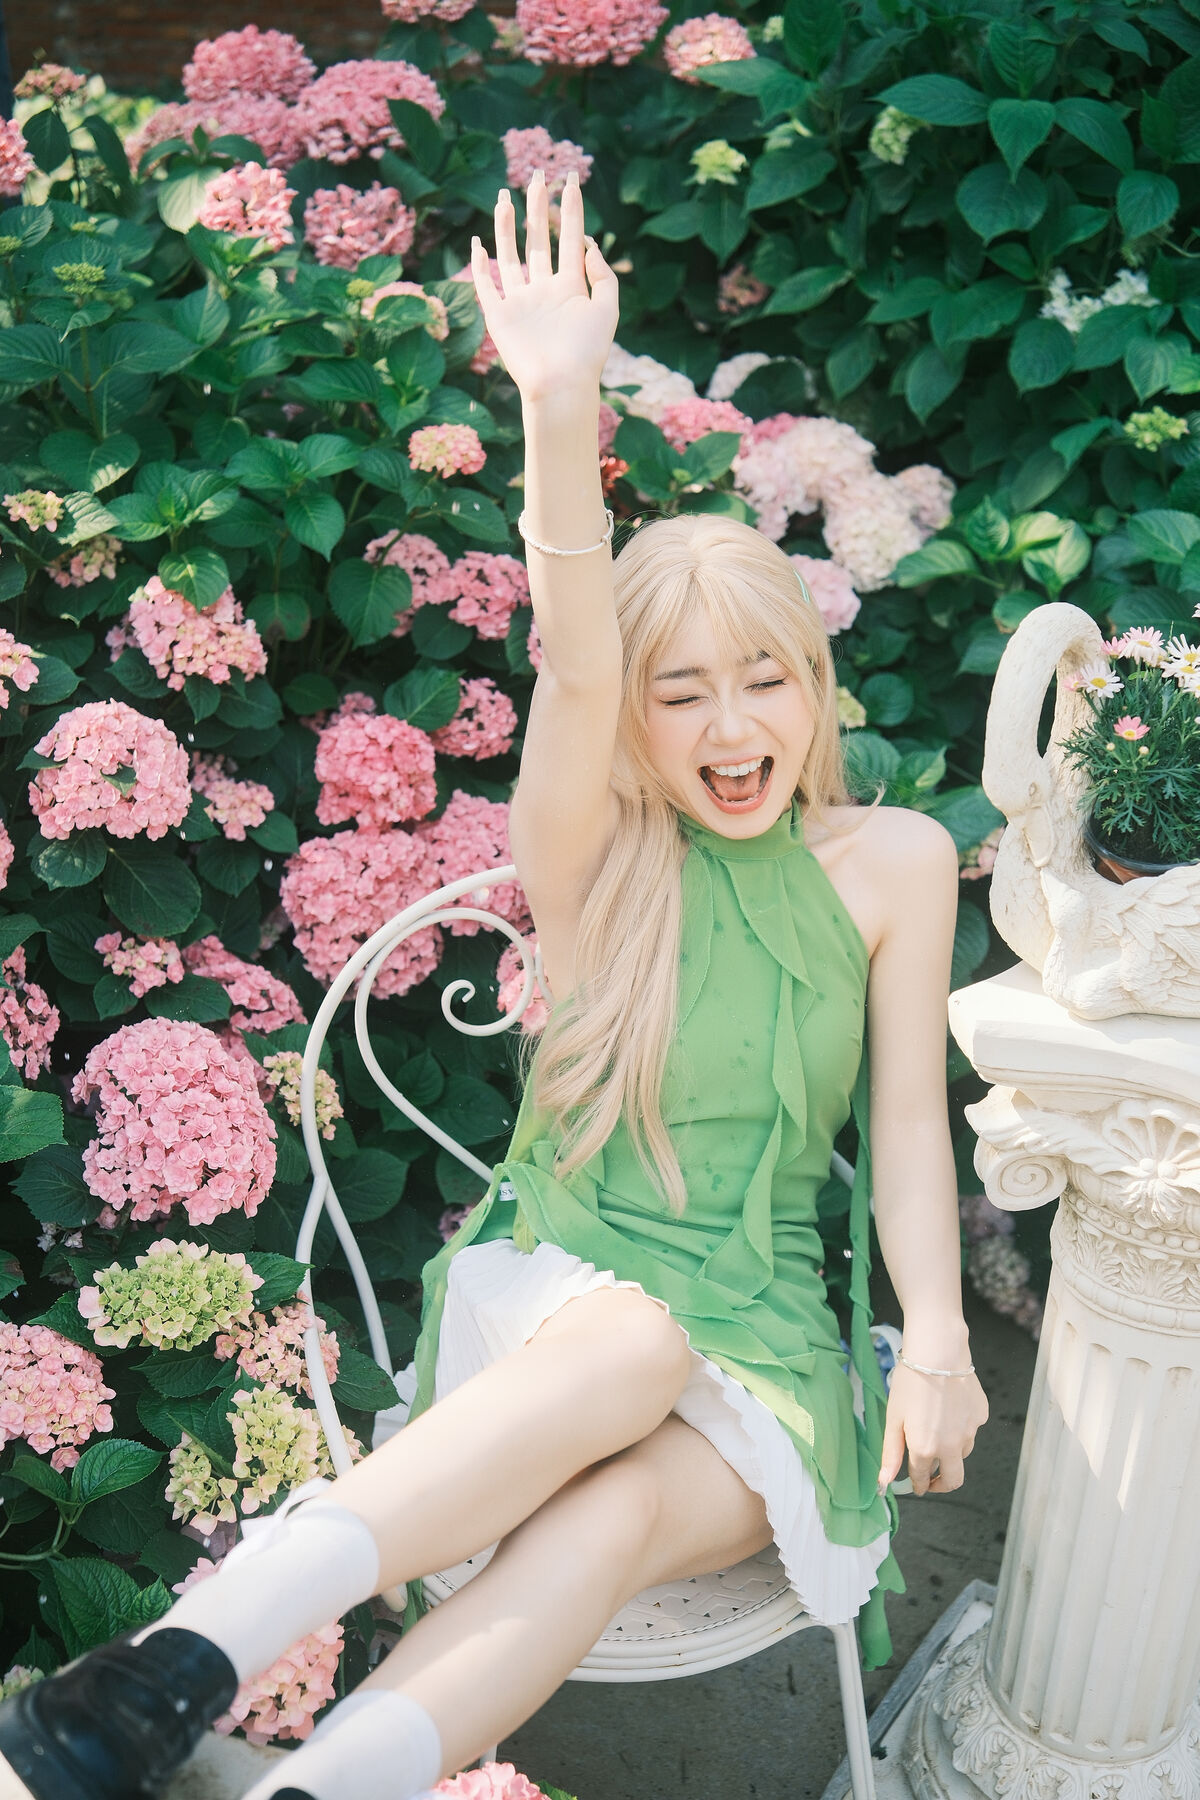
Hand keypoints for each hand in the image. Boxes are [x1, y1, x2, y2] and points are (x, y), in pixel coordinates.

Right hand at [470, 168, 619, 403]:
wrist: (560, 386)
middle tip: (537, 175)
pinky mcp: (499, 317)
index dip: (571, 209)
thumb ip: (603, 275)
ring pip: (510, 255)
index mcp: (571, 287)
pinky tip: (478, 242)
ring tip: (506, 196)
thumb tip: (589, 243)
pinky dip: (480, 265)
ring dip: (507, 226)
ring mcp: (520, 302)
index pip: (570, 238)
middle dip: (538, 207)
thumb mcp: (607, 309)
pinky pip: (486, 286)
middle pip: (538, 240)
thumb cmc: (587, 354)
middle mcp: (544, 290)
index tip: (571, 179)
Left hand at [878, 1364, 988, 1496]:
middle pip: (953, 1481)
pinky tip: (949, 1408)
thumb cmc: (911, 1381)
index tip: (915, 1486)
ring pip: (963, 1453)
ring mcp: (970, 1432)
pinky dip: (961, 1428)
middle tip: (932, 1479)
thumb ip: (891, 1453)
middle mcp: (952, 1446)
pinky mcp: (981, 1416)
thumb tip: (884, 1482)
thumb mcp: (893, 1418)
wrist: (938, 1352)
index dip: (917, 1485)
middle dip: (941, 1485)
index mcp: (926, 1449)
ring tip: (936, 1430)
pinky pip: (971, 1430)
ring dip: (950, 1452)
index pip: (922, 1479)